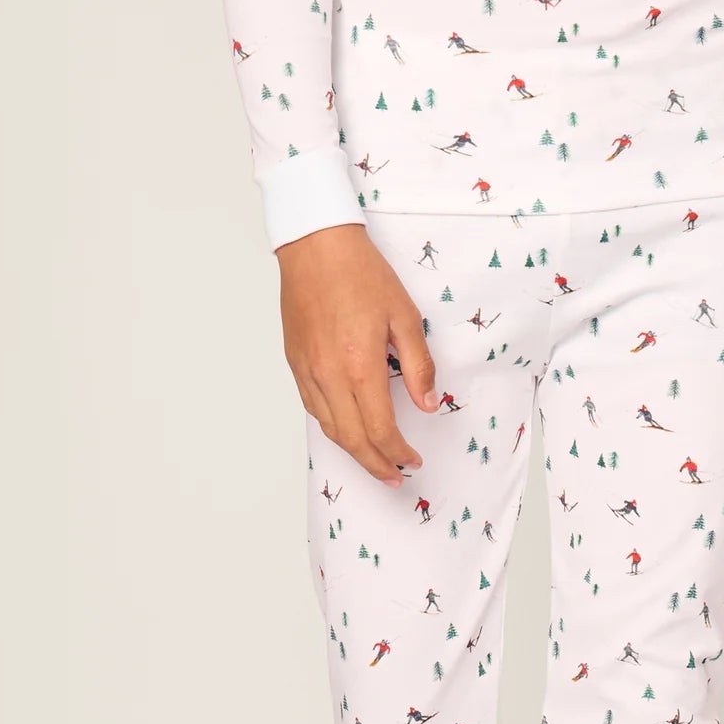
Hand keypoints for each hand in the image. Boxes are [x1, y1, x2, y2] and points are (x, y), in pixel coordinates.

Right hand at [274, 222, 442, 483]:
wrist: (316, 247)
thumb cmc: (362, 274)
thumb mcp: (405, 316)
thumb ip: (418, 365)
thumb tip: (428, 404)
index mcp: (359, 366)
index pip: (380, 429)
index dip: (398, 452)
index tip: (413, 460)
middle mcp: (329, 375)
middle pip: (352, 439)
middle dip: (376, 464)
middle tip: (396, 476)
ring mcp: (307, 371)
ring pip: (329, 427)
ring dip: (353, 451)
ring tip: (375, 460)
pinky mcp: (295, 362)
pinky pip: (313, 407)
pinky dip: (333, 426)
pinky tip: (348, 427)